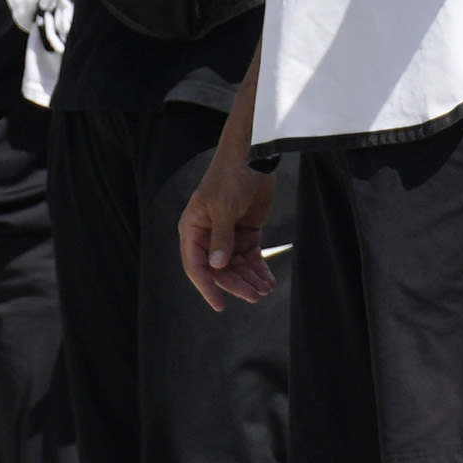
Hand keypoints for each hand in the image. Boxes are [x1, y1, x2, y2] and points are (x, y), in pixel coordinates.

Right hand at [179, 154, 275, 308]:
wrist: (253, 158)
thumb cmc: (230, 177)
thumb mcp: (223, 207)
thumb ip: (222, 238)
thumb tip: (218, 266)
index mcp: (193, 229)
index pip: (196, 265)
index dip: (207, 286)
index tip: (220, 304)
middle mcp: (207, 236)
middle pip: (219, 269)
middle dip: (237, 284)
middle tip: (254, 296)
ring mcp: (228, 236)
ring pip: (237, 266)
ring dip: (250, 280)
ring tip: (265, 291)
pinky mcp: (246, 233)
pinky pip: (251, 257)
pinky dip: (259, 270)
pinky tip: (269, 281)